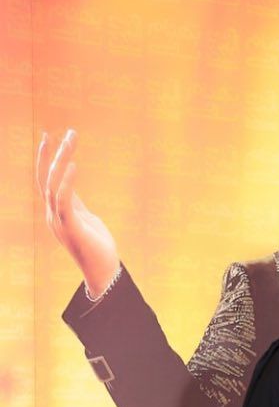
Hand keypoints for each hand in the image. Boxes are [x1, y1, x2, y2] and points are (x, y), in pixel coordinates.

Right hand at [36, 129, 120, 295]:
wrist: (105, 273)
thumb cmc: (98, 247)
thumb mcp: (86, 218)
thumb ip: (76, 202)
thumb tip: (73, 185)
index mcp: (57, 211)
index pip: (47, 179)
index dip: (46, 158)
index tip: (49, 136)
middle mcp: (53, 214)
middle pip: (46, 177)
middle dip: (53, 153)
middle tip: (67, 133)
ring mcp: (59, 221)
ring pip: (52, 184)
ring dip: (61, 160)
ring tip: (70, 141)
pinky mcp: (70, 227)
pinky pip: (63, 200)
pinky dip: (67, 182)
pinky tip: (73, 165)